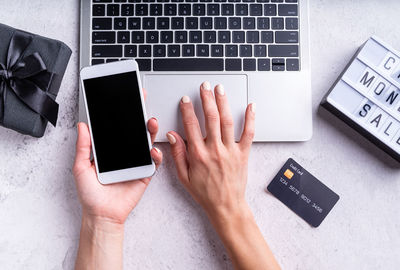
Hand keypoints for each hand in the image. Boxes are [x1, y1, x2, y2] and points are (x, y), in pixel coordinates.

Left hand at [73, 89, 162, 224]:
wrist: (101, 215)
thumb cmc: (91, 195)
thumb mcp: (81, 167)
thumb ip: (83, 146)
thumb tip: (82, 126)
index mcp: (110, 151)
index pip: (118, 128)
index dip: (123, 114)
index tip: (126, 101)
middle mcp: (125, 154)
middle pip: (135, 132)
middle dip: (141, 117)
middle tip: (143, 104)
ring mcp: (136, 163)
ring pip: (147, 143)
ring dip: (150, 132)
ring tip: (150, 123)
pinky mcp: (145, 174)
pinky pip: (153, 162)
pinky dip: (155, 155)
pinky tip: (152, 150)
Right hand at [166, 81, 254, 220]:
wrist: (225, 205)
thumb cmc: (205, 192)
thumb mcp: (183, 176)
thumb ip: (178, 154)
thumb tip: (172, 136)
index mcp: (198, 154)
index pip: (191, 125)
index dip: (187, 110)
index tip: (185, 100)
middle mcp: (215, 149)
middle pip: (211, 118)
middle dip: (206, 99)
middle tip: (204, 86)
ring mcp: (230, 151)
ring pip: (227, 121)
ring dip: (223, 103)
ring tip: (220, 89)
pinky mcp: (243, 154)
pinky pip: (248, 133)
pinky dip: (251, 119)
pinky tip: (251, 106)